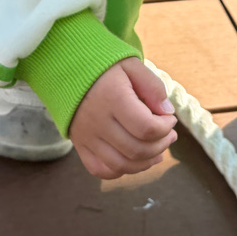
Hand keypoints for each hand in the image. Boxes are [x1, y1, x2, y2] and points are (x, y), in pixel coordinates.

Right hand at [69, 57, 177, 179]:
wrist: (67, 69)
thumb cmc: (103, 66)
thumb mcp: (131, 65)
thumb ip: (153, 87)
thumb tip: (167, 112)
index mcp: (113, 98)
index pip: (146, 128)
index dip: (165, 127)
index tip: (169, 117)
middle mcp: (98, 121)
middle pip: (136, 149)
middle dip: (161, 145)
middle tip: (169, 134)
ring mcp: (86, 136)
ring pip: (121, 165)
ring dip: (146, 162)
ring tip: (158, 150)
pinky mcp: (79, 145)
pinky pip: (100, 170)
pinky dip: (121, 170)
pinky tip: (134, 159)